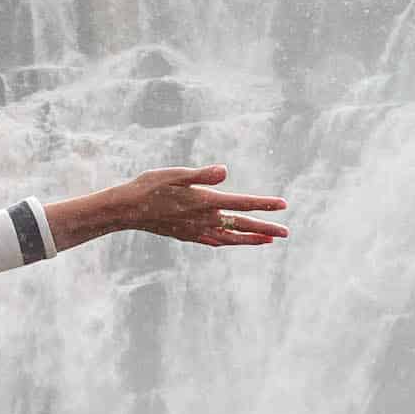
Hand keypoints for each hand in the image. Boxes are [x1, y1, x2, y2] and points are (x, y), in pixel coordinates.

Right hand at [117, 165, 288, 245]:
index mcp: (205, 202)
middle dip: (266, 228)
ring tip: (269, 240)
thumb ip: (202, 175)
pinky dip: (230, 242)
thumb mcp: (175, 174)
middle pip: (241, 225)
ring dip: (251, 239)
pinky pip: (215, 242)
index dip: (264, 204)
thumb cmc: (150, 186)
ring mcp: (196, 231)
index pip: (241, 203)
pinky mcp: (187, 236)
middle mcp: (204, 220)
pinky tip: (234, 242)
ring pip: (231, 238)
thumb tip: (224, 171)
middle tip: (287, 232)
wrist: (127, 210)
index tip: (283, 205)